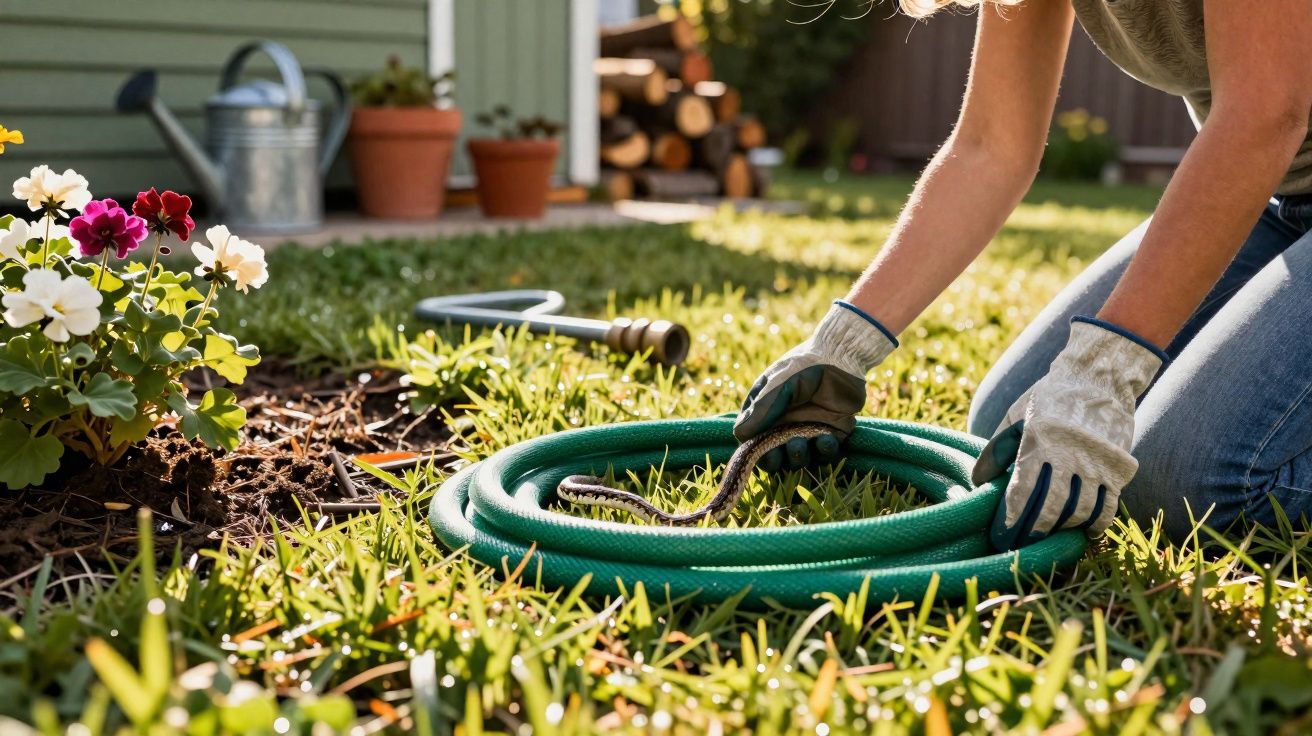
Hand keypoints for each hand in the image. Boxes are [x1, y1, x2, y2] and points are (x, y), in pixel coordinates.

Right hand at [734, 301, 897, 470]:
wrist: (840, 355)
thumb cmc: (802, 365)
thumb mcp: (778, 384)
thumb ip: (761, 409)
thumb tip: (739, 435)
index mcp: (766, 414)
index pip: (754, 440)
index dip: (754, 450)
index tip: (758, 450)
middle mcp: (786, 425)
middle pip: (774, 455)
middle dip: (775, 460)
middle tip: (777, 455)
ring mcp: (809, 431)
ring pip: (799, 457)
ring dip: (797, 456)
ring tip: (800, 443)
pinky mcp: (832, 433)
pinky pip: (826, 452)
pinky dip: (825, 451)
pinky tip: (825, 440)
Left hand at [972, 317, 1166, 549]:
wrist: (1099, 378)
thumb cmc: (1050, 398)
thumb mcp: (1016, 416)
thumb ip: (997, 449)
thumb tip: (977, 481)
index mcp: (1039, 440)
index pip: (1022, 490)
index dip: (1010, 517)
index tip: (1000, 534)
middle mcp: (1069, 454)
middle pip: (1050, 506)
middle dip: (1033, 531)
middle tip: (1019, 546)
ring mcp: (1097, 463)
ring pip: (1079, 510)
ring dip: (1061, 529)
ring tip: (1046, 538)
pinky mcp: (1118, 468)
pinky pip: (1107, 506)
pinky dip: (1094, 524)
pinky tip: (1082, 532)